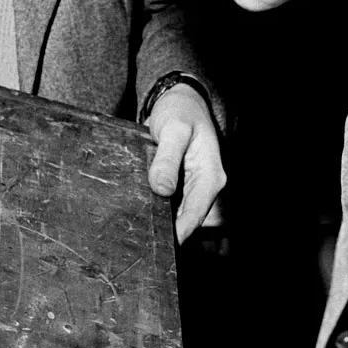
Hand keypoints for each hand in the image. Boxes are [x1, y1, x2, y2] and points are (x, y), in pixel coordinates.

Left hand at [146, 81, 224, 241]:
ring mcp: (194, 188)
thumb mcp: (174, 129)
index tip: (158, 246)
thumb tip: (161, 188)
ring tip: (136, 231)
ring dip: (161, 222)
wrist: (181, 101)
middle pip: (187, 220)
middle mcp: (206, 186)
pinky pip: (171, 205)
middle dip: (166, 231)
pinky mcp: (183, 186)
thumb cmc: (181, 112)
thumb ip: (167, 158)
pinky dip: (157, 210)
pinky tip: (140, 213)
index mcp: (211, 176)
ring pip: (178, 214)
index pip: (195, 214)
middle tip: (139, 241)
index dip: (178, 233)